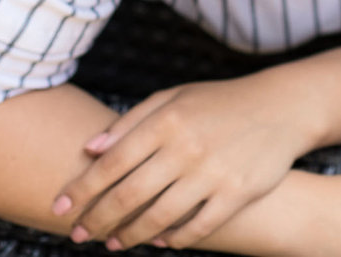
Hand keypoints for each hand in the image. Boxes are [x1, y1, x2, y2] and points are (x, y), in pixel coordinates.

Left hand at [51, 77, 311, 249]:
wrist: (280, 108)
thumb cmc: (218, 102)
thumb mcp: (174, 97)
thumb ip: (131, 120)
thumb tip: (90, 148)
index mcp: (166, 120)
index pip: (112, 162)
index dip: (82, 189)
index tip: (61, 208)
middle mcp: (186, 147)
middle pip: (129, 195)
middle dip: (97, 219)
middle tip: (79, 235)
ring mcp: (212, 173)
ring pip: (159, 217)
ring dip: (130, 236)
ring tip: (114, 244)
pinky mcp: (236, 194)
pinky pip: (198, 227)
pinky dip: (174, 239)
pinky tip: (159, 242)